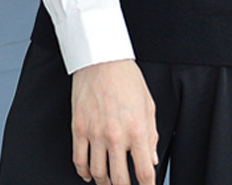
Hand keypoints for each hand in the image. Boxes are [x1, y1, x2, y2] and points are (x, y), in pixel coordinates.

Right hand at [71, 59, 157, 184]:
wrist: (102, 59)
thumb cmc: (126, 77)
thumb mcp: (148, 103)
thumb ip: (152, 133)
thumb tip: (152, 157)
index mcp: (137, 129)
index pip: (144, 171)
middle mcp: (116, 135)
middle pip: (120, 179)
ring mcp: (95, 134)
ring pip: (98, 174)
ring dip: (104, 183)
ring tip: (109, 183)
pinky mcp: (79, 129)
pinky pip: (79, 160)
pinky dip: (83, 172)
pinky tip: (89, 175)